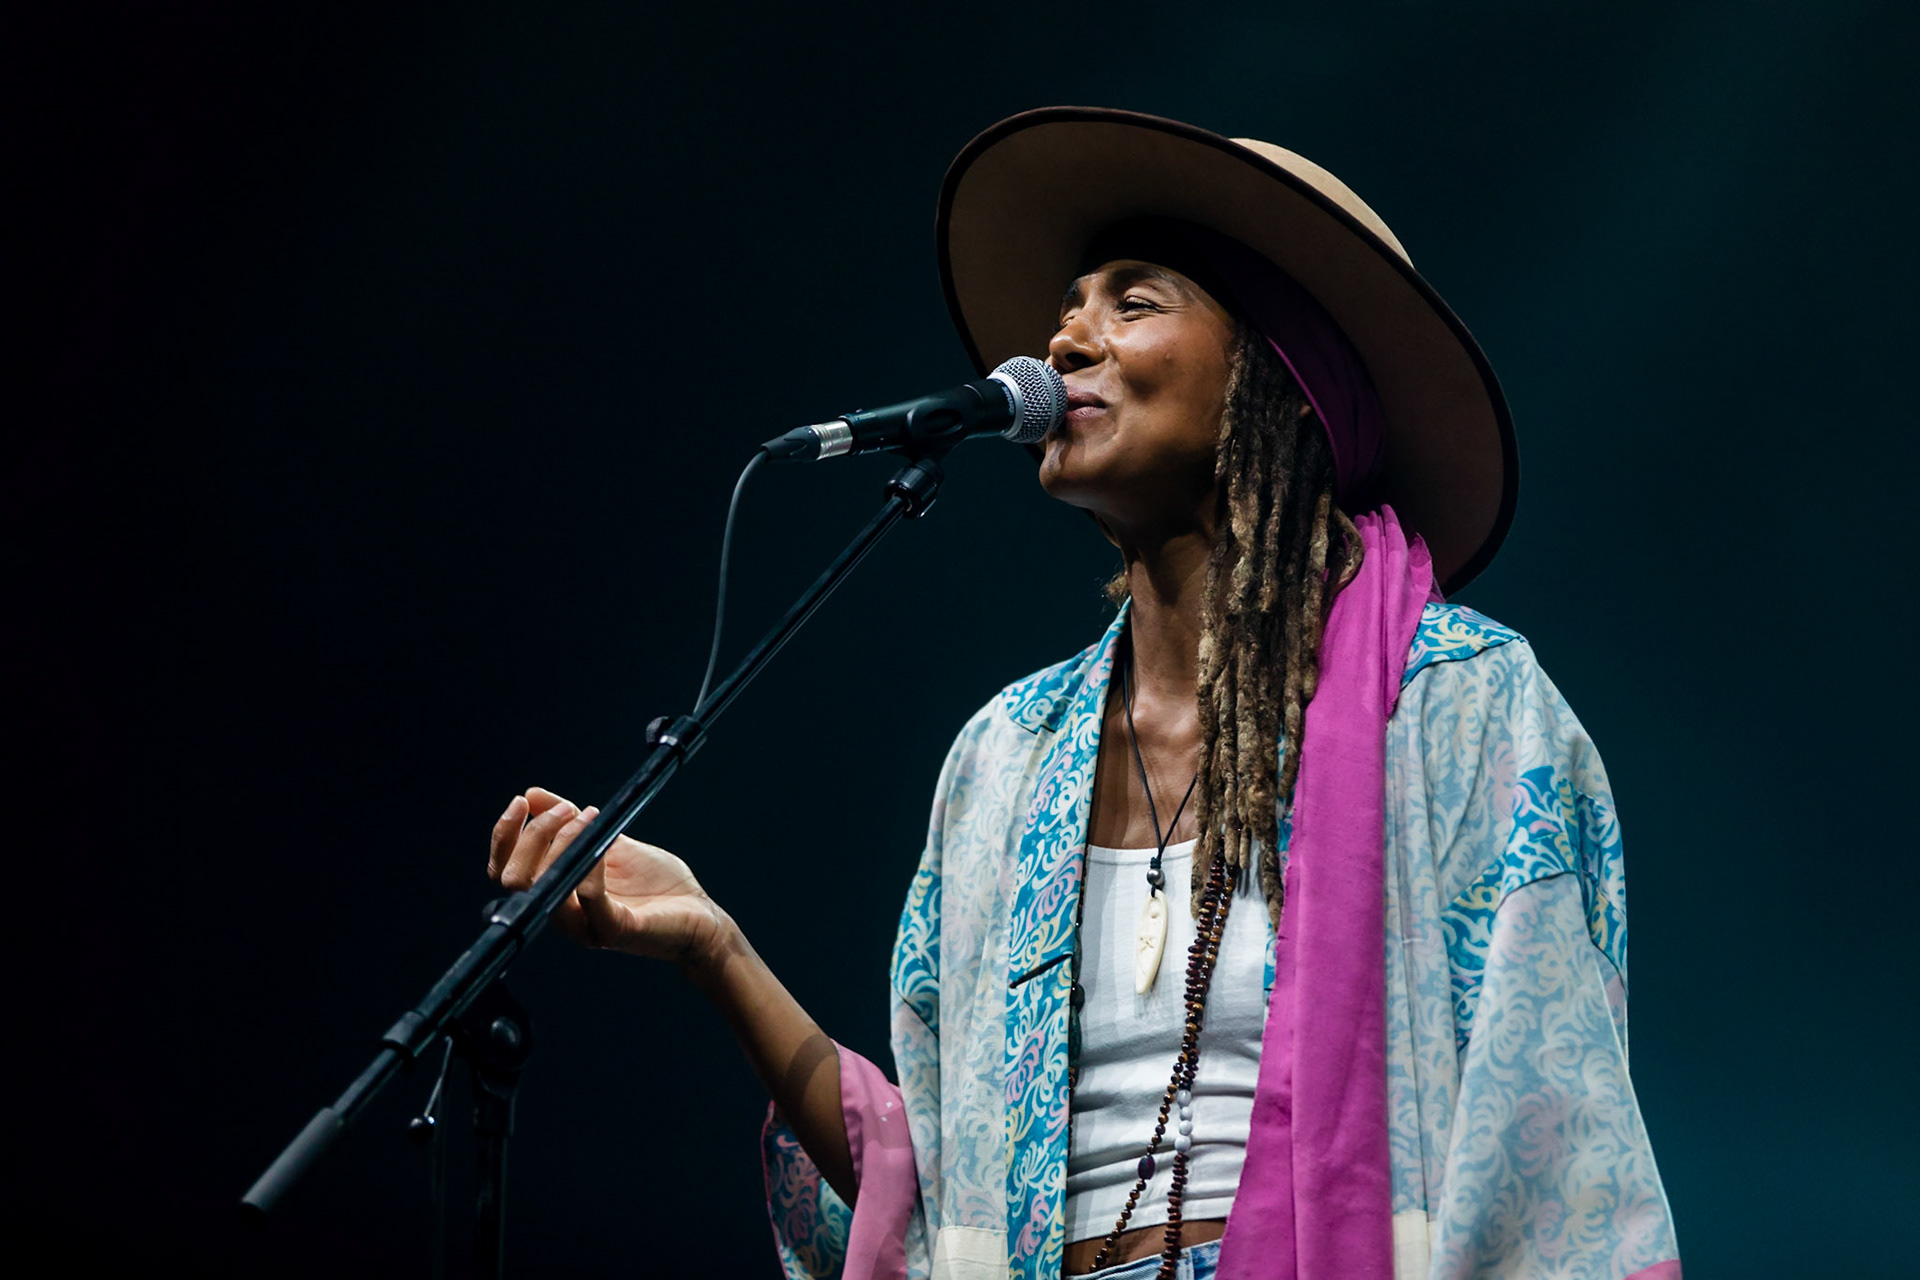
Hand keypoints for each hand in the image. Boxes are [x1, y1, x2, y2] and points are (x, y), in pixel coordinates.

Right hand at [487, 787, 734, 970]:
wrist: (700, 914)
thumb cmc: (657, 885)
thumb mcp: (609, 839)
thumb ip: (570, 822)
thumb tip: (534, 794)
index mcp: (557, 894)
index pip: (505, 871)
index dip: (504, 836)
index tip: (521, 802)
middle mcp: (564, 915)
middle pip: (515, 880)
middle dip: (531, 836)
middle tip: (563, 810)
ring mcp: (587, 926)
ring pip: (546, 889)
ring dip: (561, 842)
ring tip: (588, 816)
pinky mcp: (615, 930)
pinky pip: (590, 898)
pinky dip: (591, 863)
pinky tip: (605, 841)